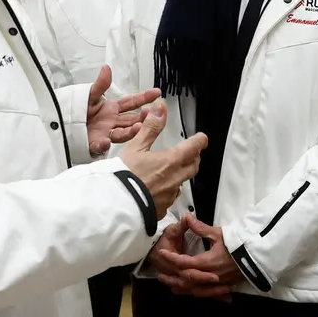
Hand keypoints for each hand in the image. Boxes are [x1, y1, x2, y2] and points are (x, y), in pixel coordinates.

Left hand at [86, 65, 161, 155]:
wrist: (62, 123)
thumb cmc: (77, 108)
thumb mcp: (89, 95)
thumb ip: (100, 85)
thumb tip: (106, 68)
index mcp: (112, 109)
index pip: (131, 103)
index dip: (144, 98)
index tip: (157, 93)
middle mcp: (112, 122)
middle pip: (131, 119)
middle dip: (142, 117)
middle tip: (152, 113)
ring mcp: (105, 133)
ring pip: (121, 133)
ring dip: (131, 131)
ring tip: (139, 127)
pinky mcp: (94, 144)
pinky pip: (99, 146)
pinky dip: (102, 145)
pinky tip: (105, 142)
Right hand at [119, 103, 206, 218]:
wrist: (116, 205)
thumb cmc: (124, 176)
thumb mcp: (136, 147)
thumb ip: (151, 127)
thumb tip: (160, 108)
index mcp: (171, 161)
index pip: (194, 147)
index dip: (200, 141)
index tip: (201, 138)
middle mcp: (175, 178)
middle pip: (193, 166)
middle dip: (194, 157)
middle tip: (190, 152)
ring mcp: (170, 195)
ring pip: (182, 182)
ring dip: (181, 174)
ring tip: (171, 170)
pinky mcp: (163, 209)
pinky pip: (171, 197)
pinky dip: (169, 190)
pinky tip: (159, 189)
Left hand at [156, 215, 242, 299]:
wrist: (256, 256)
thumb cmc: (237, 244)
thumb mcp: (218, 233)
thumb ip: (201, 228)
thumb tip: (187, 218)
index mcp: (207, 262)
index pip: (184, 262)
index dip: (171, 258)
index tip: (162, 253)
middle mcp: (209, 276)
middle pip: (186, 281)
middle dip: (172, 278)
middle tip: (160, 276)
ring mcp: (216, 284)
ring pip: (195, 290)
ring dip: (182, 288)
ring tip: (172, 286)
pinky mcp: (223, 286)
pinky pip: (206, 293)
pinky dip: (196, 293)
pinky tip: (191, 292)